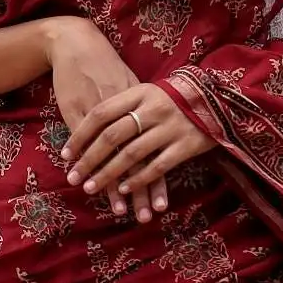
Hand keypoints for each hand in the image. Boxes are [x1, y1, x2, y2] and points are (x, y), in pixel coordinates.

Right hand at [43, 19, 174, 221]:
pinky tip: (89, 185)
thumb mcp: (130, 86)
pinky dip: (89, 166)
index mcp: (144, 109)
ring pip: (113, 156)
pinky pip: (88, 145)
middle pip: (138, 159)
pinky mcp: (80, 113)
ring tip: (120, 211)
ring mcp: (104, 115)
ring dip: (114, 186)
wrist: (77, 43)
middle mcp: (128, 114)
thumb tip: (160, 138)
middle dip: (142, 190)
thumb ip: (143, 112)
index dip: (158, 179)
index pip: (155, 151)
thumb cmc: (105, 66)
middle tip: (146, 216)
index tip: (162, 204)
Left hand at [65, 80, 213, 223]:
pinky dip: (138, 180)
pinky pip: (157, 166)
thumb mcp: (146, 92)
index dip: (81, 136)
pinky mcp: (186, 145)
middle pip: (113, 136)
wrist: (216, 96)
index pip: (101, 114)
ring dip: (109, 174)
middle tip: (73, 178)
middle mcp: (153, 108)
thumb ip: (122, 106)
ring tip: (91, 188)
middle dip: (89, 160)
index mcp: (139, 92)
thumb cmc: (171, 96)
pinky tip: (123, 190)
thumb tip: (86, 129)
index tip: (66, 154)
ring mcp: (171, 127)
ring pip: (132, 155)